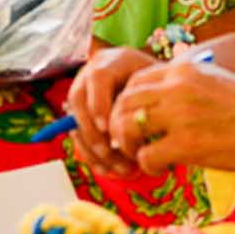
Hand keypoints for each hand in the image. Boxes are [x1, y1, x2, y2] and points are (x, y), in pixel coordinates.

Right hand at [63, 46, 157, 178]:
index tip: (107, 128)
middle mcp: (89, 77)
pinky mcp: (82, 118)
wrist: (150, 82)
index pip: (97, 78)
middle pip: (78, 103)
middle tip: (110, 153)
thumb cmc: (159, 82)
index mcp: (110, 63)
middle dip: (93, 132)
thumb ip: (152, 95)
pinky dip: (92, 157)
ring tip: (118, 168)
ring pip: (75, 124)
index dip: (99, 103)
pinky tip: (108, 170)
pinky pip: (79, 139)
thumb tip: (142, 125)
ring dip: (93, 150)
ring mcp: (82, 98)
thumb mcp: (158, 81)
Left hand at [111, 59, 234, 177]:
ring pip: (126, 127)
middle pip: (124, 102)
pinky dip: (147, 166)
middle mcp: (177, 87)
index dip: (126, 102)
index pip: (134, 79)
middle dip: (119, 124)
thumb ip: (186, 86)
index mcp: (184, 70)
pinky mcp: (186, 144)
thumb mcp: (216, 82)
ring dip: (128, 145)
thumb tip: (158, 102)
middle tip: (128, 143)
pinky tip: (162, 170)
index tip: (133, 120)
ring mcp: (180, 115)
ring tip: (141, 156)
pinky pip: (146, 156)